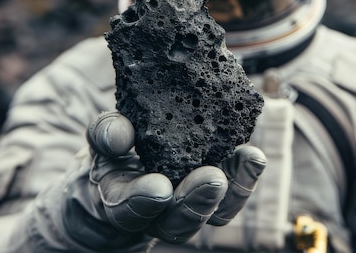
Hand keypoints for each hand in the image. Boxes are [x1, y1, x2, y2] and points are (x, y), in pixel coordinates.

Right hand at [37, 111, 265, 251]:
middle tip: (212, 178)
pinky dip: (245, 176)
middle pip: (178, 222)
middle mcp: (158, 213)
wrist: (132, 164)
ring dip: (233, 190)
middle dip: (197, 201)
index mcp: (119, 201)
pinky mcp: (214, 191)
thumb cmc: (114, 151)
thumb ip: (107, 133)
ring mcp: (189, 204)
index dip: (144, 201)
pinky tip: (254, 157)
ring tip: (250, 160)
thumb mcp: (101, 138)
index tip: (159, 187)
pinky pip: (232, 193)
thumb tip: (120, 135)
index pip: (128, 210)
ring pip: (213, 213)